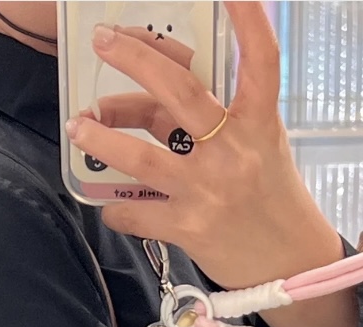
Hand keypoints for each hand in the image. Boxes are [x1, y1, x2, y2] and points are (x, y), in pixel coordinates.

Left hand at [65, 2, 356, 326]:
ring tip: (78, 125)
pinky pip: (135, 212)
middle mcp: (232, 151)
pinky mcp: (187, 228)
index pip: (259, 61)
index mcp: (258, 123)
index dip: (248, 21)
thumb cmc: (268, 199)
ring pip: (142, 156)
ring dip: (103, 138)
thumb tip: (142, 108)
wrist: (287, 264)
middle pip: (178, 92)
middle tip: (102, 40)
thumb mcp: (256, 149)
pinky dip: (116, 207)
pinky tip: (111, 204)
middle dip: (135, 61)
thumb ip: (209, 124)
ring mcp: (207, 190)